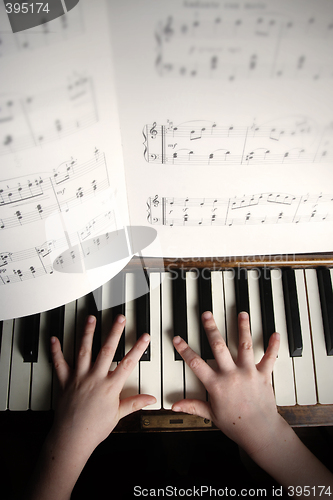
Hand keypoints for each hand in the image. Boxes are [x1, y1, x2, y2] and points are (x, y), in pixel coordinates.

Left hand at [51, 314, 155, 455]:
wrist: (72, 439)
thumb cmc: (94, 429)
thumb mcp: (118, 416)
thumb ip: (135, 403)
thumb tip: (151, 399)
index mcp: (110, 387)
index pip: (128, 363)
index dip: (138, 348)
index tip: (145, 336)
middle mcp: (95, 378)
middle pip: (107, 350)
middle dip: (115, 332)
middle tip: (119, 318)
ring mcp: (79, 378)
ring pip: (84, 350)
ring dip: (88, 333)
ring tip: (91, 318)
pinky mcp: (65, 381)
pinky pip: (60, 363)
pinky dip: (56, 351)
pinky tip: (54, 339)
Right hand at [172, 311, 281, 455]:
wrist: (260, 432)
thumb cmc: (236, 425)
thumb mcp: (211, 415)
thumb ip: (193, 406)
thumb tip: (174, 406)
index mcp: (217, 385)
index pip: (196, 363)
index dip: (185, 350)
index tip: (177, 338)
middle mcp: (232, 375)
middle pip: (219, 347)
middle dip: (211, 329)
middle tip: (206, 314)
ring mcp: (248, 373)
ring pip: (244, 345)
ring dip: (243, 328)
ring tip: (241, 314)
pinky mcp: (264, 375)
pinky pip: (270, 358)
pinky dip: (273, 346)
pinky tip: (275, 334)